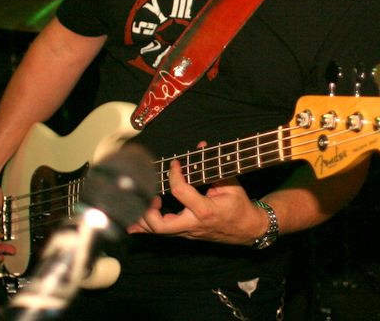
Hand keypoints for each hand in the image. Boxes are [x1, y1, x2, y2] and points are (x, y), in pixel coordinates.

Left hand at [128, 156, 264, 244]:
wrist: (247, 229)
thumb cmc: (239, 206)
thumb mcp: (231, 184)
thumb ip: (214, 167)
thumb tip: (201, 146)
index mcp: (205, 210)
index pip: (181, 192)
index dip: (174, 175)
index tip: (175, 164)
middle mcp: (193, 225)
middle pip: (162, 225)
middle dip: (149, 211)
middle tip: (150, 194)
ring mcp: (187, 232)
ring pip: (159, 232)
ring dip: (144, 218)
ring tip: (141, 201)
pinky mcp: (184, 234)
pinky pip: (162, 233)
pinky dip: (145, 227)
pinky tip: (132, 223)